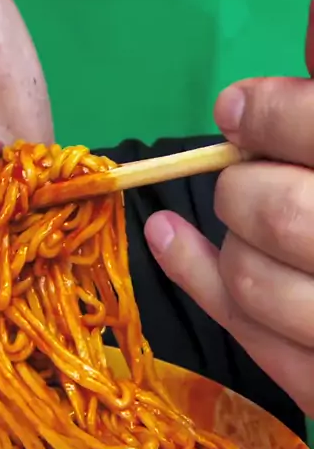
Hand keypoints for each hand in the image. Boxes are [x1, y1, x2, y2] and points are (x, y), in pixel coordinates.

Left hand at [145, 3, 313, 417]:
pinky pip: (249, 339)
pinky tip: (170, 243)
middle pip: (279, 213)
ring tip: (246, 220)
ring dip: (232, 239)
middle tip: (245, 175)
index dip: (272, 114)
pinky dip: (197, 279)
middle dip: (244, 185)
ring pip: (254, 282)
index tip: (238, 108)